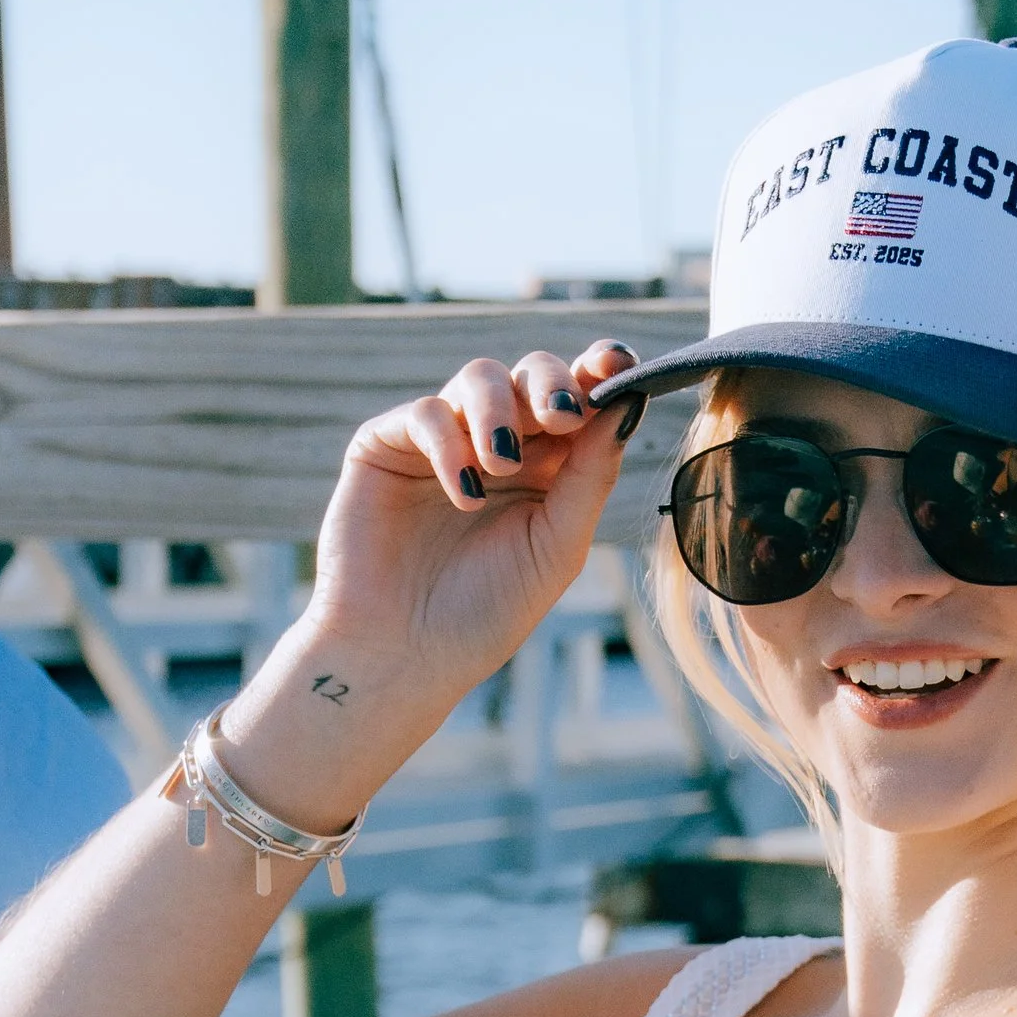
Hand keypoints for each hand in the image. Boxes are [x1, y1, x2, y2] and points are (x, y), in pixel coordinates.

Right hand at [260, 336, 638, 763]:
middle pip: (533, 375)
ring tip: (504, 465)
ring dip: (501, 412)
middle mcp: (499, 443)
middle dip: (552, 384)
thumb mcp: (558, 545)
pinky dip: (450, 444)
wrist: (405, 653)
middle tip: (562, 416)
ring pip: (480, 377)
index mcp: (550, 466)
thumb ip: (592, 474)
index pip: (579, 398)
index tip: (618, 363)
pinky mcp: (387, 444)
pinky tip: (467, 495)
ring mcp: (442, 440)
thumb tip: (629, 402)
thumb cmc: (487, 610)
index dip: (600, 370)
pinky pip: (426, 412)